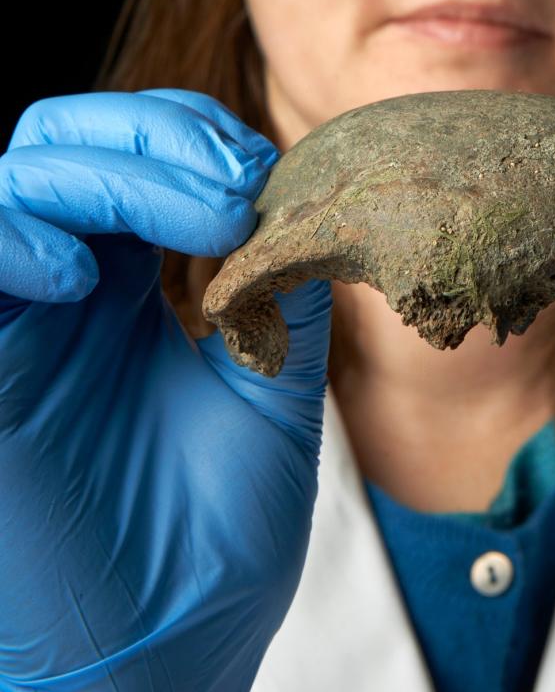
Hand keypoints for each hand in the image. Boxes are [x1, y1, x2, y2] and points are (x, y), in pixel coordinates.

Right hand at [0, 90, 331, 690]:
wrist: (164, 657)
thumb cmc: (210, 540)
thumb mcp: (269, 387)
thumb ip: (282, 289)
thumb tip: (307, 199)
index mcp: (121, 288)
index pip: (126, 153)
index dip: (186, 133)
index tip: (263, 169)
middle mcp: (58, 294)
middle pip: (62, 142)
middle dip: (152, 134)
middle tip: (236, 183)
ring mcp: (13, 327)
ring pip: (13, 180)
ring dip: (108, 174)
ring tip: (204, 222)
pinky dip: (13, 238)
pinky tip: (83, 278)